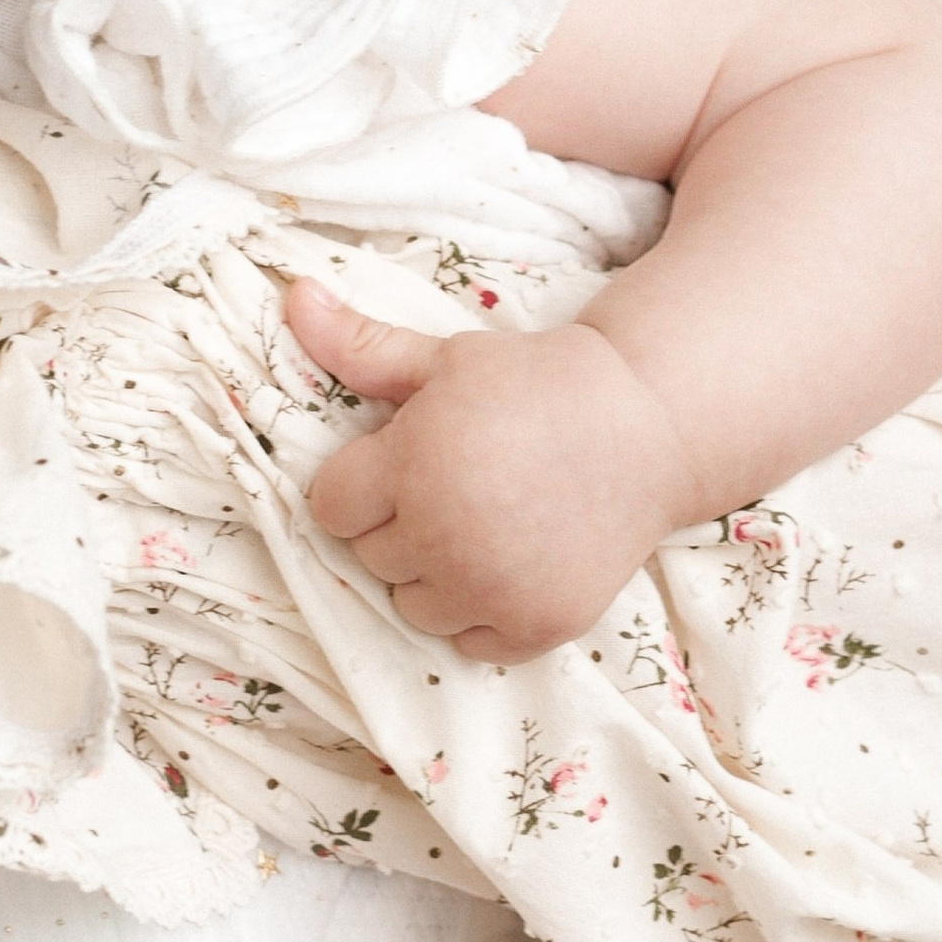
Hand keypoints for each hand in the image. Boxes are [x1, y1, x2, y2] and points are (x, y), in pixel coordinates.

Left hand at [289, 281, 690, 662]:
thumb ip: (360, 346)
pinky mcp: (537, 626)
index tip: (404, 464)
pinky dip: (485, 613)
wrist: (647, 424)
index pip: (331, 508)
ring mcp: (493, 589)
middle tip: (458, 486)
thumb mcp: (444, 358)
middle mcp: (446, 537)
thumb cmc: (534, 384)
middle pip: (370, 558)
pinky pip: (469, 645)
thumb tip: (295, 297)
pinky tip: (515, 563)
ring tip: (484, 525)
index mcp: (412, 467)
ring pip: (414, 608)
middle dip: (399, 524)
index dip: (361, 484)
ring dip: (435, 575)